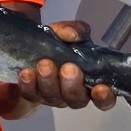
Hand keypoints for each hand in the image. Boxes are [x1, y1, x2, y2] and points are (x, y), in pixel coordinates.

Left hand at [0, 20, 115, 114]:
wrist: (28, 49)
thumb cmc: (58, 45)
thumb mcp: (68, 33)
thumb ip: (75, 30)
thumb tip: (74, 35)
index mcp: (90, 82)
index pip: (104, 99)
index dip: (104, 97)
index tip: (101, 87)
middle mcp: (73, 94)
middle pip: (77, 100)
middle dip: (72, 85)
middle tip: (68, 68)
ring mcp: (52, 98)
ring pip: (53, 98)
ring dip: (49, 82)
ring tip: (44, 64)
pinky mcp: (32, 96)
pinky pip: (30, 94)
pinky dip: (28, 84)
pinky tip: (26, 72)